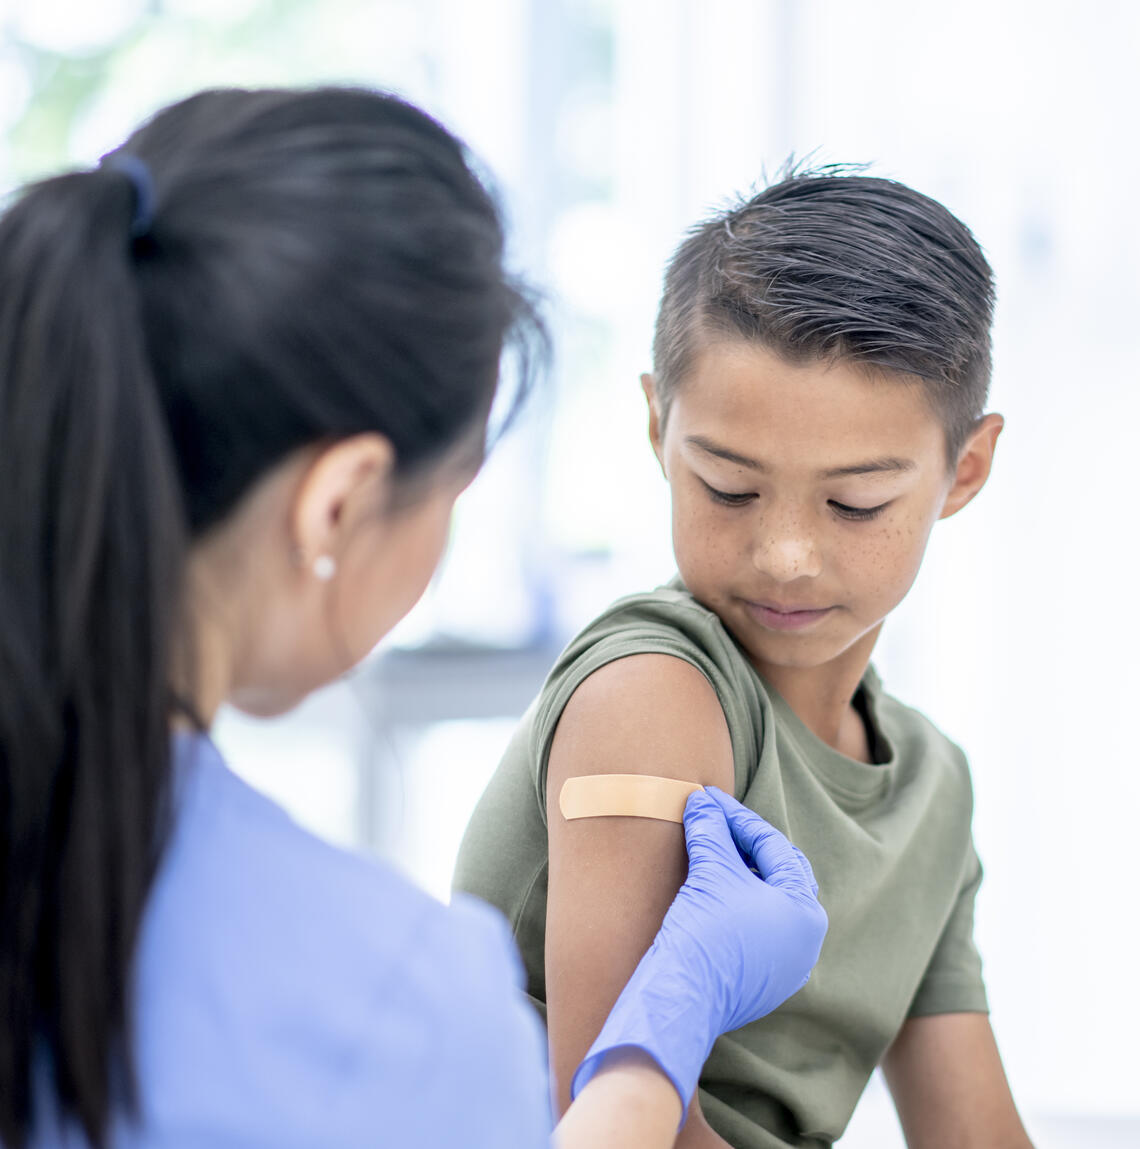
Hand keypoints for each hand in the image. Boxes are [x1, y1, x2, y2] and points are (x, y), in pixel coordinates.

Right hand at [571, 787, 826, 1121]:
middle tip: (717, 821)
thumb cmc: (705, 932)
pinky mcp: (762, 983)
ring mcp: (786, 965)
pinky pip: (755, 930)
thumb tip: (701, 801)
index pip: (772, 846)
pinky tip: (712, 892)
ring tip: (712, 851)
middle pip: (779, 873)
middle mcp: (806, 940)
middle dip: (746, 844)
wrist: (682, 998)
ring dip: (741, 874)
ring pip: (767, 903)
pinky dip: (736, 905)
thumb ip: (711, 830)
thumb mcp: (710, 871)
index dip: (736, 817)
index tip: (708, 799)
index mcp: (805, 910)